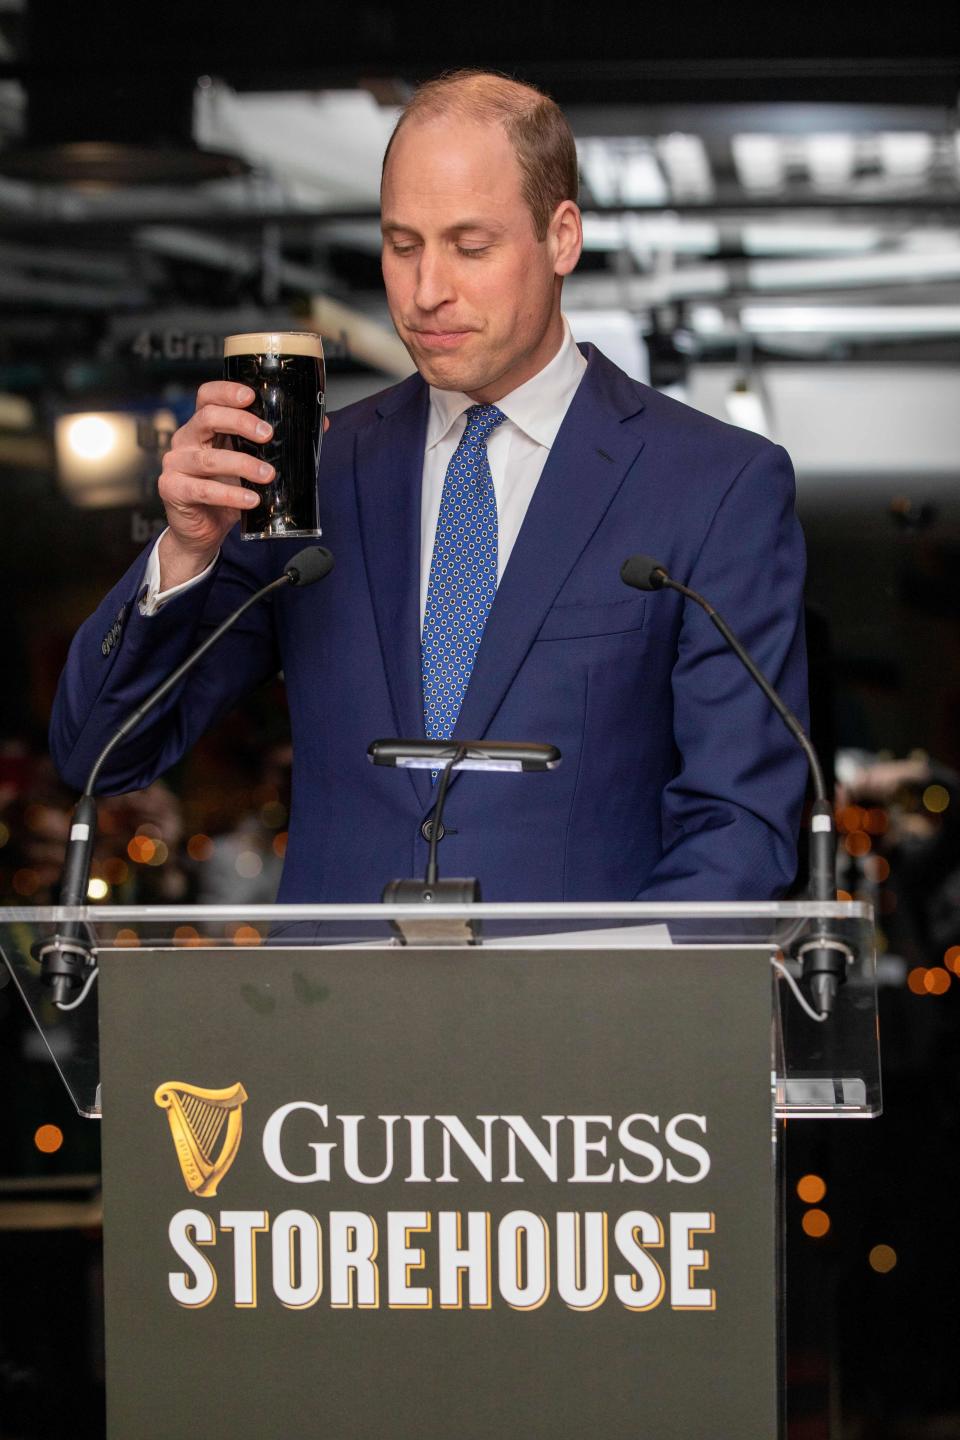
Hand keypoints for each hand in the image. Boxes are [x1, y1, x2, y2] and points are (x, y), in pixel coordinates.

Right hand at [157, 381, 273, 585]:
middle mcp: (185, 440)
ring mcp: (176, 464)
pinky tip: (251, 500)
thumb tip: (321, 424)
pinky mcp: (173, 490)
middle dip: (241, 423)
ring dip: (243, 464)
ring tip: (268, 474)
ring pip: (208, 458)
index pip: (208, 396)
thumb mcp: (251, 464)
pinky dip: (230, 495)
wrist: (200, 531)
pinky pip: (203, 490)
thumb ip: (276, 445)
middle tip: (268, 435)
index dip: (227, 391)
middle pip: (207, 418)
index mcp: (203, 427)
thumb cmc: (225, 492)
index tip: (252, 396)